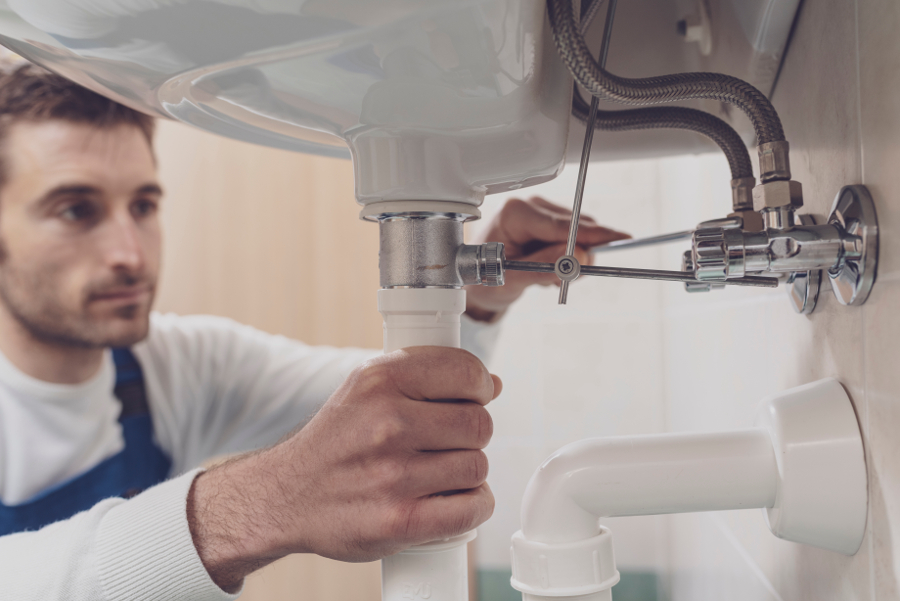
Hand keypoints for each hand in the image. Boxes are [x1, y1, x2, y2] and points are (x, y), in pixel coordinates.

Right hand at [187, 347, 501, 591]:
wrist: (286, 496)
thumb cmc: (336, 441)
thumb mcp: (367, 388)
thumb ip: (426, 377)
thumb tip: (492, 384)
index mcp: (380, 380)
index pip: (467, 372)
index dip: (478, 387)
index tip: (471, 398)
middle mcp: (386, 423)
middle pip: (479, 423)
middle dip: (472, 434)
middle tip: (448, 442)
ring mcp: (393, 474)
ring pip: (478, 466)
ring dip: (468, 472)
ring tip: (439, 473)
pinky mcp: (400, 521)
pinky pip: (472, 508)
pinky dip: (473, 506)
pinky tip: (451, 500)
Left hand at [465, 197, 629, 320]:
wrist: (475, 277)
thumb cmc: (485, 275)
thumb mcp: (512, 278)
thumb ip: (544, 267)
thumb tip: (578, 256)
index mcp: (515, 213)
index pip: (564, 225)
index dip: (595, 234)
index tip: (622, 239)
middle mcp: (530, 205)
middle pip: (577, 227)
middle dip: (579, 256)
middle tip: (564, 281)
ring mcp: (541, 211)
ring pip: (579, 234)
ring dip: (571, 260)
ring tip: (543, 276)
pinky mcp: (549, 220)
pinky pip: (575, 238)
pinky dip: (568, 258)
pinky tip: (546, 266)